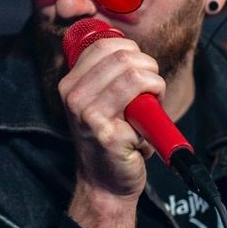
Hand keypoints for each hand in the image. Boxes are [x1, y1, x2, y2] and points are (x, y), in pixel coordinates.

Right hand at [58, 33, 162, 199]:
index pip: (104, 44)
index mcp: (69, 84)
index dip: (131, 50)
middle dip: (148, 66)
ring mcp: (87, 115)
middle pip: (122, 55)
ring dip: (155, 82)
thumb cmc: (110, 139)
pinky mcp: (107, 133)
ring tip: (153, 100)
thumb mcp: (97, 102)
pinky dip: (156, 100)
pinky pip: (142, 98)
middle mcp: (73, 97)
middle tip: (152, 87)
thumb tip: (132, 49)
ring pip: (134, 73)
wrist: (105, 182)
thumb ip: (107, 75)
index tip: (140, 68)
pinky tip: (150, 117)